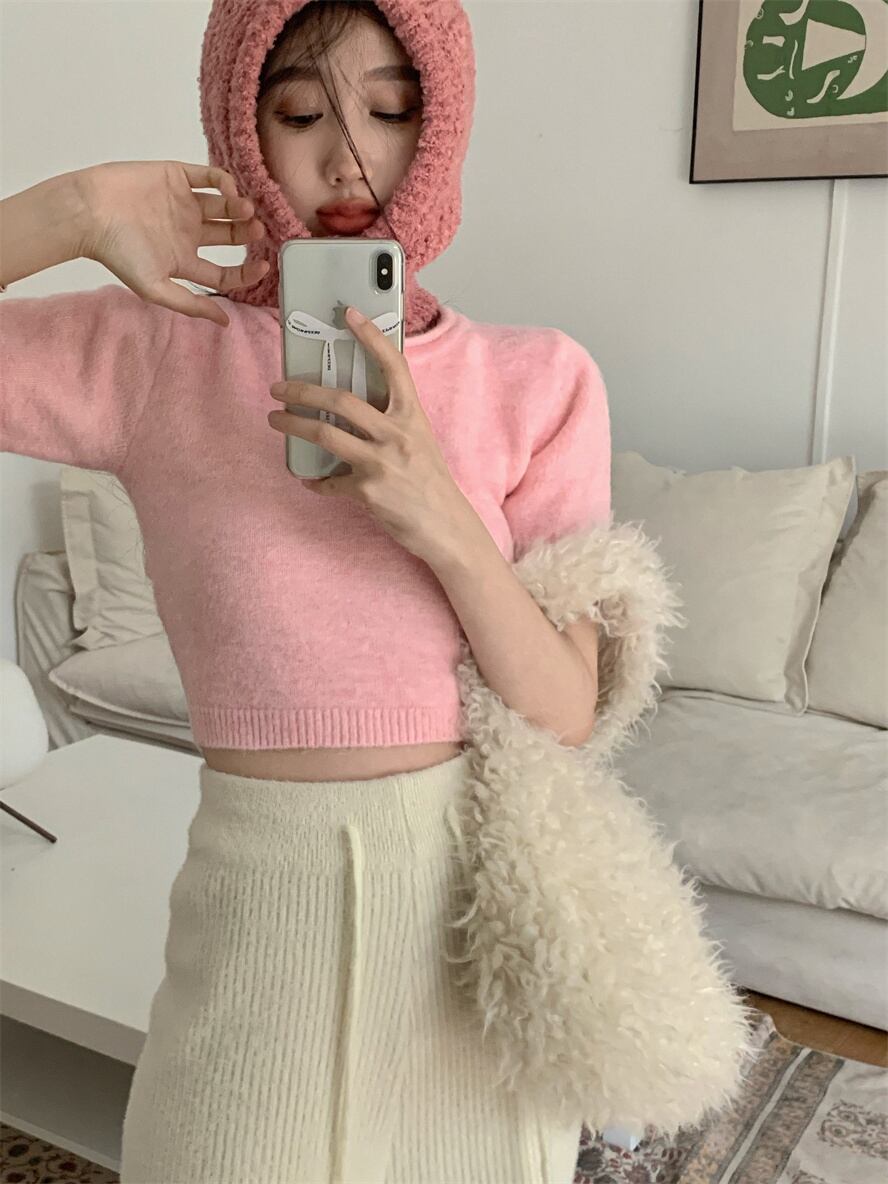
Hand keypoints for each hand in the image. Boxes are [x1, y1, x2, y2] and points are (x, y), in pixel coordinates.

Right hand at [76, 160, 268, 327]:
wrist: (91, 212)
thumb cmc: (118, 253)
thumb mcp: (156, 288)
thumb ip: (191, 304)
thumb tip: (224, 323)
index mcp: (184, 261)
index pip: (224, 272)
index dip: (246, 271)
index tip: (263, 266)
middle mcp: (188, 233)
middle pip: (229, 236)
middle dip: (247, 235)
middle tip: (258, 231)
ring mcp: (183, 204)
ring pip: (223, 207)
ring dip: (239, 209)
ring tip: (246, 210)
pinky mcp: (177, 177)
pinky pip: (209, 177)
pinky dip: (225, 182)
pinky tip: (231, 191)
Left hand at [267, 306, 472, 565]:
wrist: (447, 527)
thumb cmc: (430, 483)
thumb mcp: (419, 441)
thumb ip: (392, 422)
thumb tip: (352, 409)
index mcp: (412, 416)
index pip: (393, 366)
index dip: (372, 337)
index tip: (350, 314)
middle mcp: (397, 434)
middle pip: (341, 399)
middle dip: (303, 390)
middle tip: (280, 387)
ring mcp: (381, 462)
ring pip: (324, 433)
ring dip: (292, 424)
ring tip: (277, 419)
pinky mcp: (367, 491)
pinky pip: (329, 480)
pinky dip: (316, 481)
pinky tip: (311, 479)